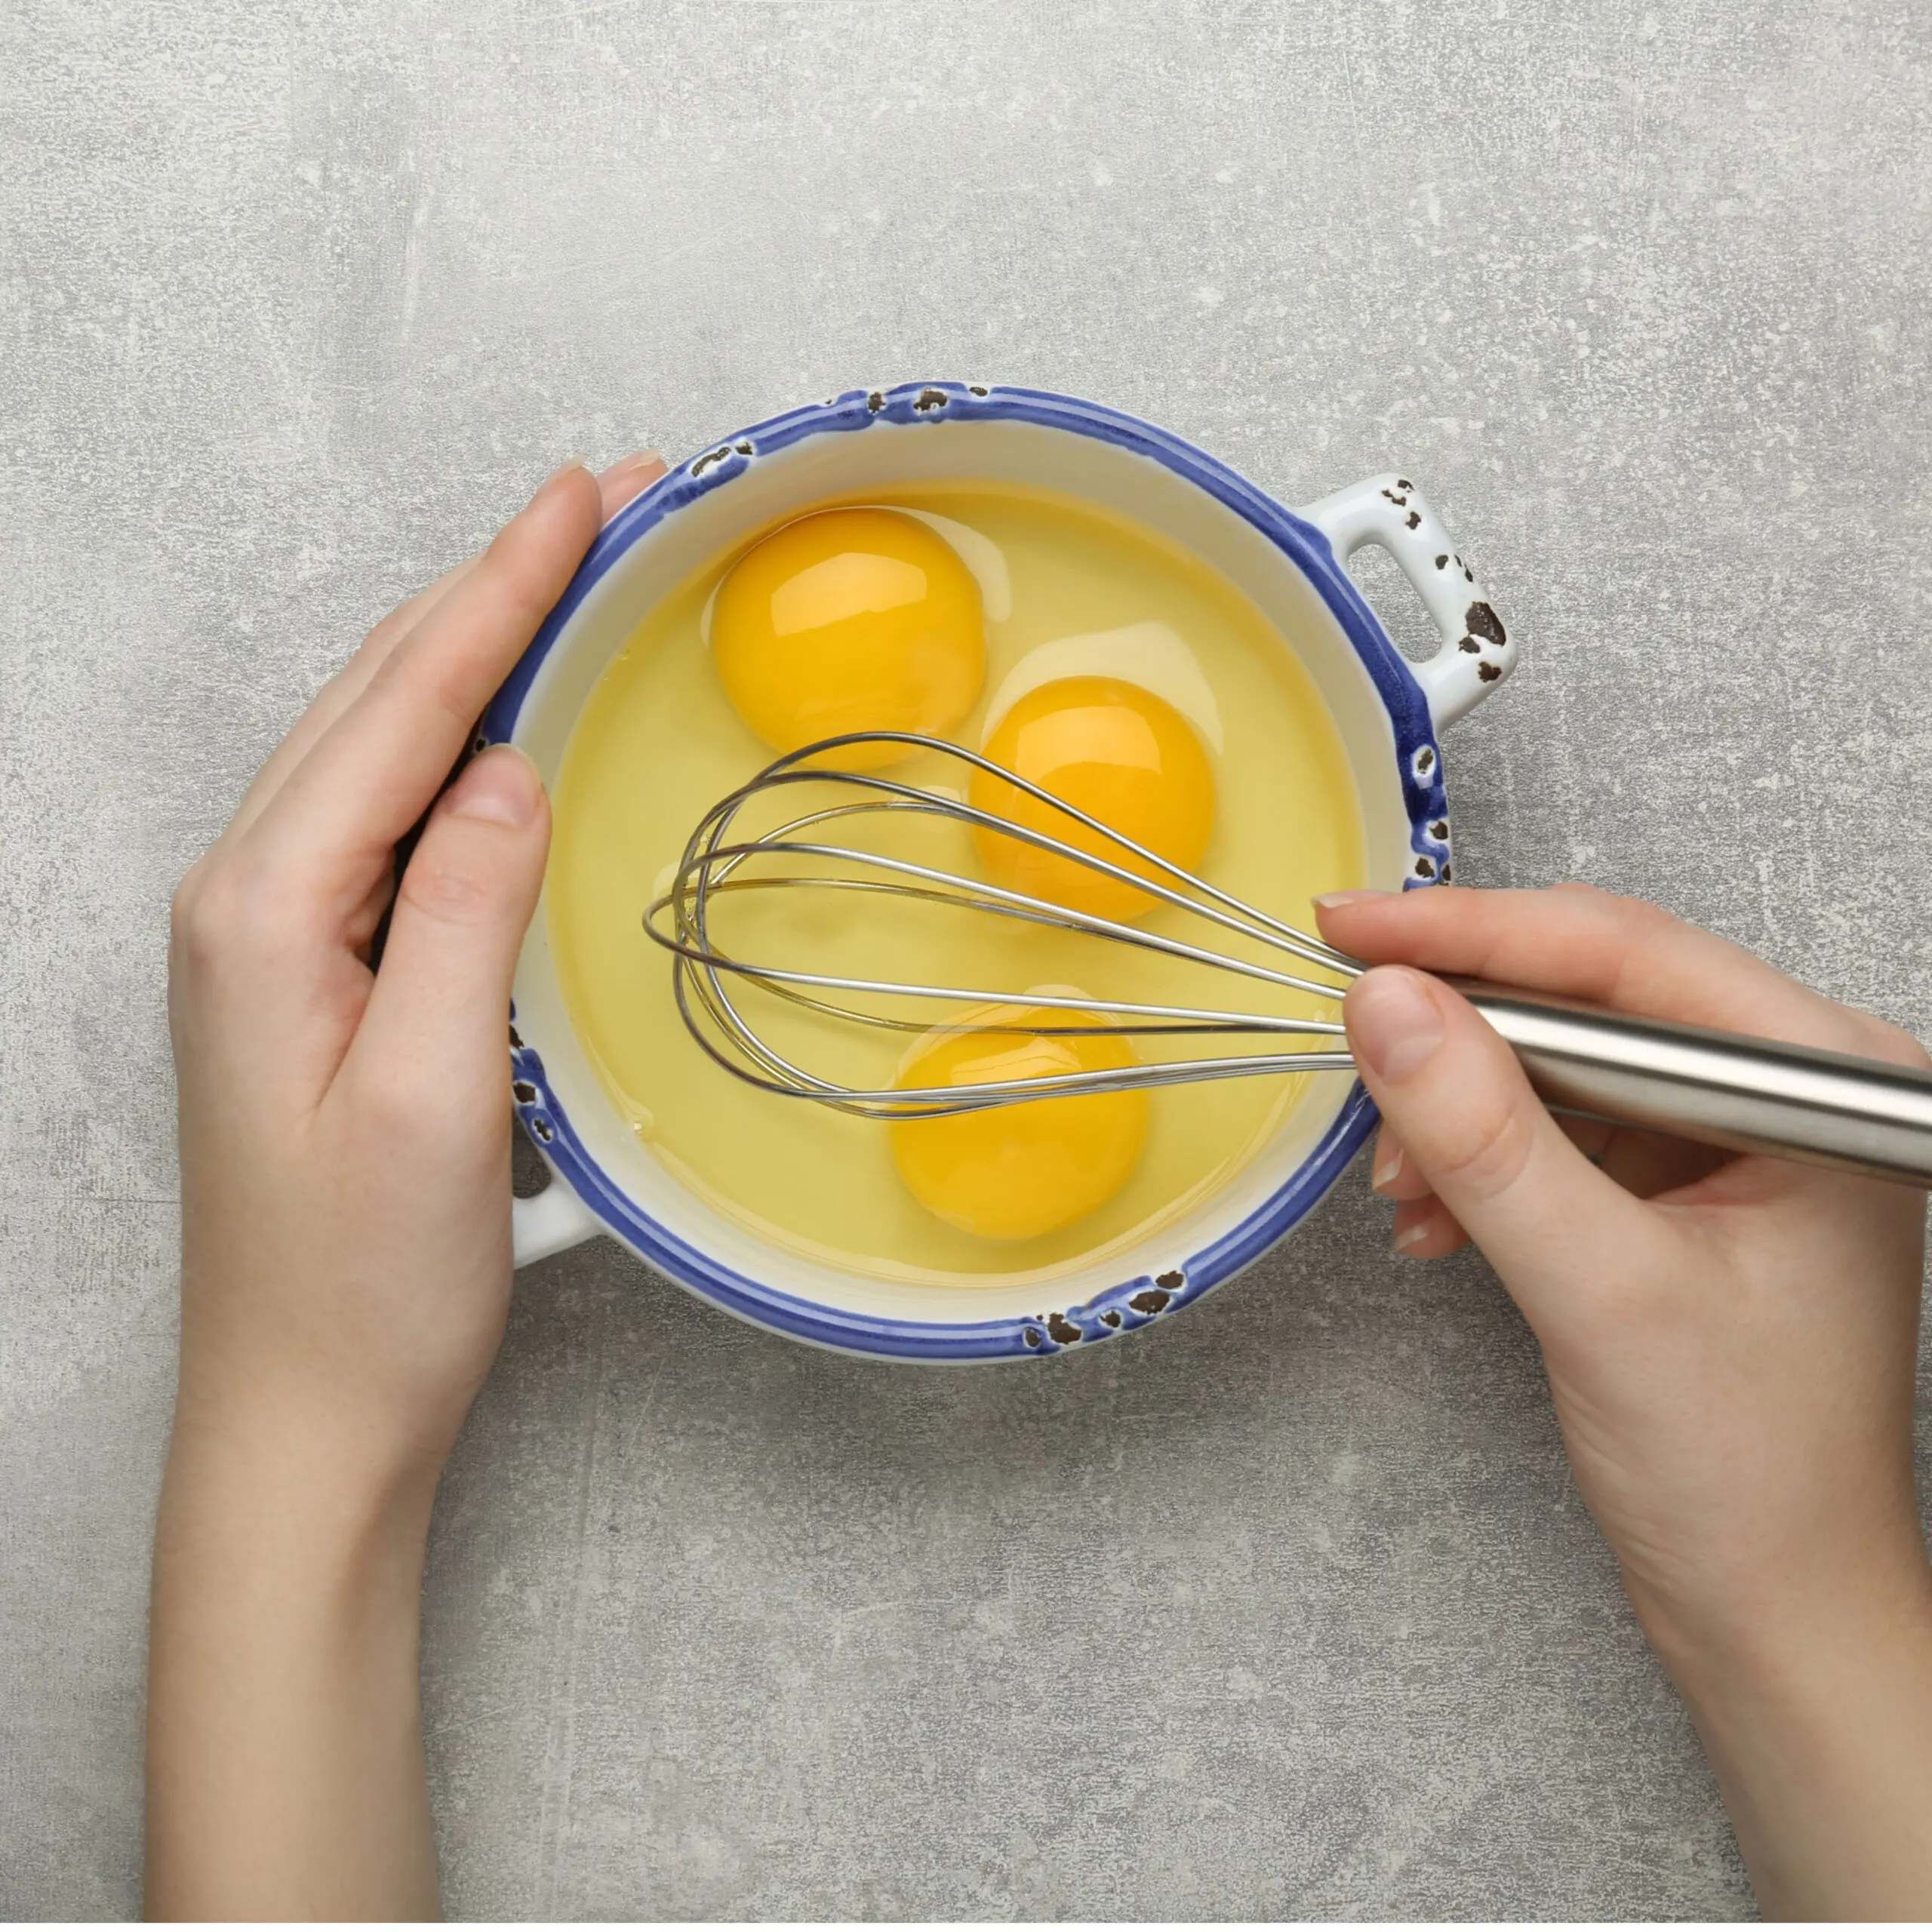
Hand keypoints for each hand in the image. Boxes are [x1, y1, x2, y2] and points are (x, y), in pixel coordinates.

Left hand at [147, 450, 664, 1918]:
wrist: (303, 1420)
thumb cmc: (362, 1288)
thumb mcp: (429, 1097)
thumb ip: (458, 912)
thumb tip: (506, 763)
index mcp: (265, 911)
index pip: (401, 708)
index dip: (502, 591)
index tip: (587, 496)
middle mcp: (250, 900)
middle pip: (378, 698)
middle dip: (493, 589)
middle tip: (604, 503)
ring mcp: (278, 936)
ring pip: (382, 746)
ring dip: (476, 652)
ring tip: (570, 578)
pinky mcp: (319, 975)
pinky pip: (393, 819)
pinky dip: (459, 743)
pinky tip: (513, 725)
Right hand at [1315, 883, 1931, 1917]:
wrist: (1772, 1613)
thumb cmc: (1748, 1481)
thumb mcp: (1603, 1294)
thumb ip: (1490, 1141)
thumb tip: (1389, 1007)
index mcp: (1830, 1084)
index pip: (1629, 958)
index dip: (1475, 934)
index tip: (1356, 928)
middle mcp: (1793, 1092)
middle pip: (1591, 999)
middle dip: (1460, 1041)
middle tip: (1354, 1050)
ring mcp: (1739, 1140)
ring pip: (1560, 1064)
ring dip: (1461, 1114)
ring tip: (1405, 1189)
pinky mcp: (1689, 1186)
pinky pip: (1561, 1128)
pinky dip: (1484, 1163)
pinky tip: (1439, 1215)